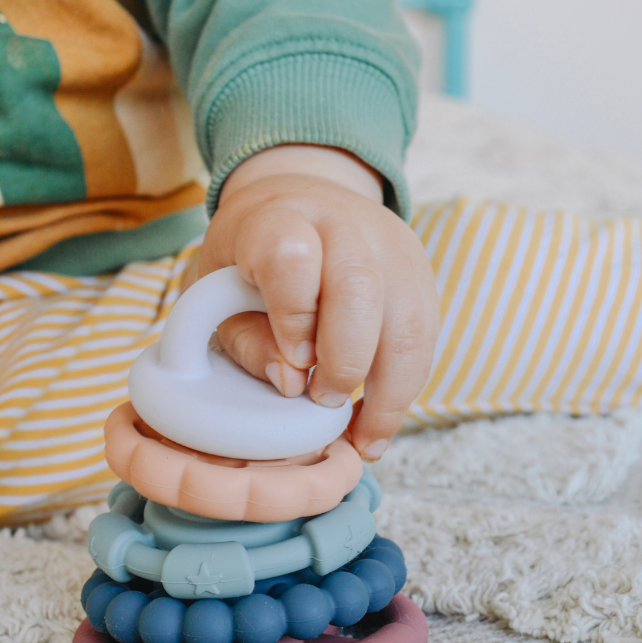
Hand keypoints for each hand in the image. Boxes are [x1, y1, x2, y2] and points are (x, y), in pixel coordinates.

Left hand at [183, 145, 438, 459]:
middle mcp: (340, 222)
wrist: (296, 204)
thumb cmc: (244, 264)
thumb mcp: (214, 297)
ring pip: (409, 320)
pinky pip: (427, 338)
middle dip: (345, 361)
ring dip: (388, 392)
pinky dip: (405, 389)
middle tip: (321, 400)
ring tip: (360, 438)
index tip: (292, 362)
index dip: (293, 317)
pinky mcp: (418, 273)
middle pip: (361, 287)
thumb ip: (245, 342)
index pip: (291, 258)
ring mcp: (389, 244)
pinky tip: (377, 421)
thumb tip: (291, 384)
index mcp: (275, 219)